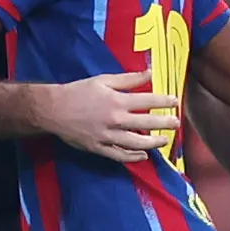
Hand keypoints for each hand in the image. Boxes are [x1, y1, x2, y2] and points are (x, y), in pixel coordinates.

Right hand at [40, 71, 179, 162]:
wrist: (54, 109)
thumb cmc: (79, 92)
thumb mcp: (103, 80)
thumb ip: (128, 79)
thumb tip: (149, 73)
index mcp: (117, 101)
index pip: (148, 101)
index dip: (164, 101)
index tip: (175, 102)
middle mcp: (115, 120)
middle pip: (146, 124)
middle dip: (164, 123)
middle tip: (176, 123)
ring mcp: (107, 136)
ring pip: (136, 143)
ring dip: (153, 143)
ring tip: (164, 140)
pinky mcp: (99, 148)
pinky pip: (119, 156)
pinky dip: (133, 157)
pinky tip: (143, 156)